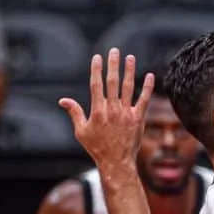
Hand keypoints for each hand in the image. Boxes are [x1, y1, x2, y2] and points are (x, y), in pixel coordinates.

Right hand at [60, 48, 154, 170]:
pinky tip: (150, 76)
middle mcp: (112, 110)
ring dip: (129, 71)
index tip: (97, 57)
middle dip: (113, 65)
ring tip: (130, 57)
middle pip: (112, 82)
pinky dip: (147, 88)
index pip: (96, 84)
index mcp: (97, 111)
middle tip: (114, 50)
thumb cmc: (97, 148)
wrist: (116, 162)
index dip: (96, 70)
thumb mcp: (81, 131)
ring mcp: (126, 114)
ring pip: (128, 88)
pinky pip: (144, 100)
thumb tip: (63, 100)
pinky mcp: (138, 119)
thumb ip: (75, 113)